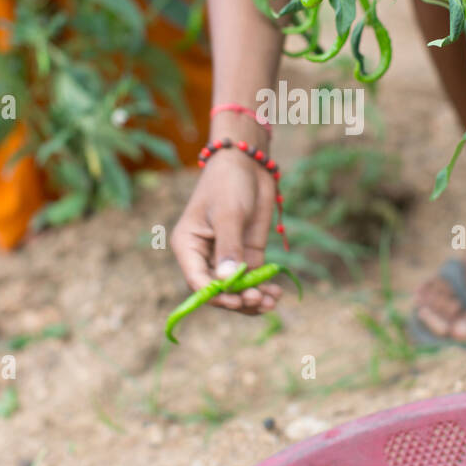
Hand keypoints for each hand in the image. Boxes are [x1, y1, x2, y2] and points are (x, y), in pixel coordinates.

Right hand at [170, 151, 283, 314]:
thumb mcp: (228, 214)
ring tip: (271, 301)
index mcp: (188, 246)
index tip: (237, 301)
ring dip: (252, 299)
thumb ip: (229, 247)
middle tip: (258, 300)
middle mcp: (204, 256)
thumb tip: (227, 281)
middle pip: (217, 290)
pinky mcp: (246, 254)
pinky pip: (252, 279)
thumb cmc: (228, 183)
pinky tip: (276, 293)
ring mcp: (226, 257)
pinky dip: (262, 288)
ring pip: (236, 289)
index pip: (197, 280)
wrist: (248, 163)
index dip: (215, 296)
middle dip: (237, 299)